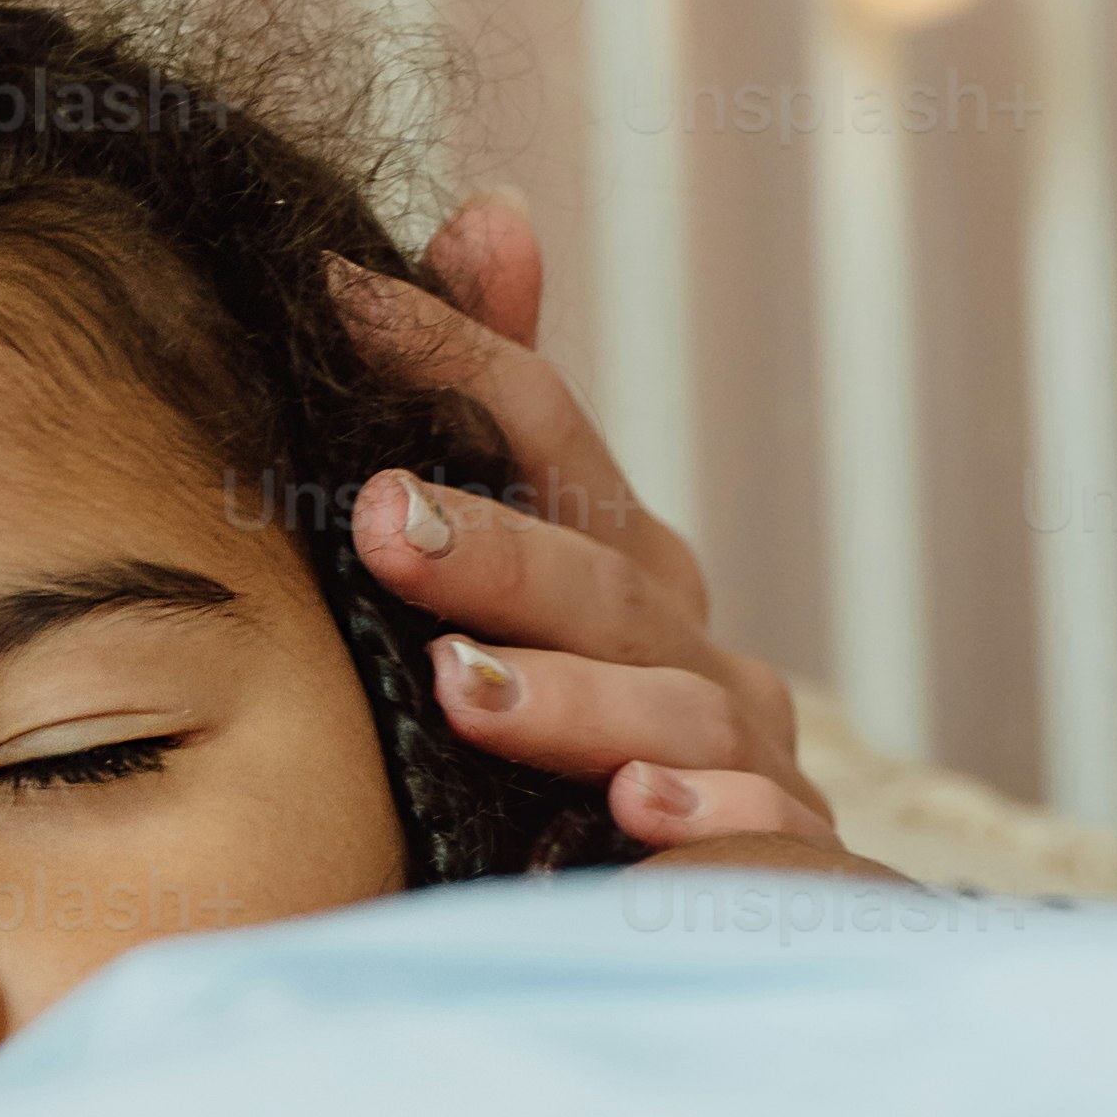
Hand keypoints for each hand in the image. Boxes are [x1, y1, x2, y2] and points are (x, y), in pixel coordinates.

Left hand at [335, 189, 850, 864]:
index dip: (451, 356)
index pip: (546, 434)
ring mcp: (745, 756)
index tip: (338, 304)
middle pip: (601, 582)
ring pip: (674, 711)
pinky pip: (758, 840)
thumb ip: (497, 404)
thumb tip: (492, 214)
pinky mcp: (779, 868)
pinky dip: (707, 818)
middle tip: (384, 522)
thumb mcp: (524, 570)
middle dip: (494, 549)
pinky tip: (637, 811)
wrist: (694, 902)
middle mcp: (691, 645)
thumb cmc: (581, 717)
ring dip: (572, 699)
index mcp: (624, 560)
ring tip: (462, 690)